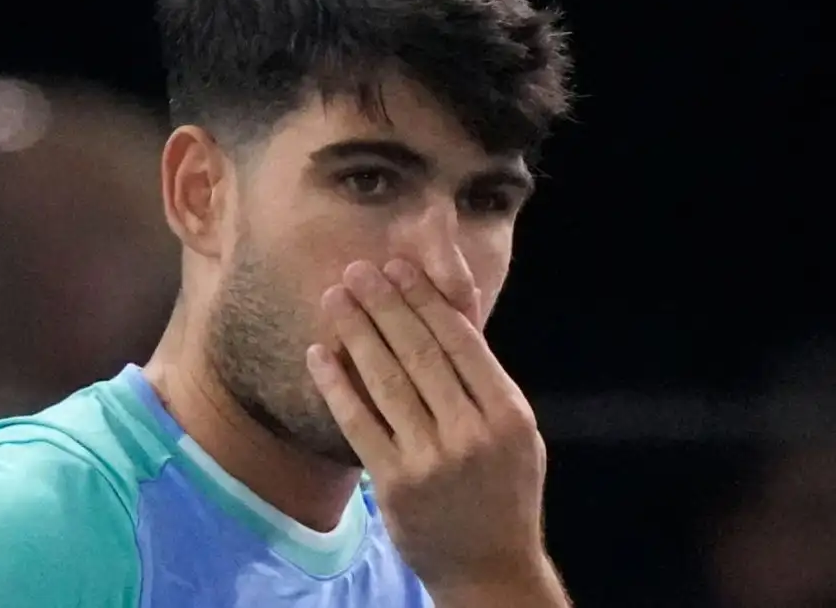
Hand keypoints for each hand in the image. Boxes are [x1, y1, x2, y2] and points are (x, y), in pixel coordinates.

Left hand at [307, 259, 553, 594]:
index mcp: (508, 412)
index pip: (460, 341)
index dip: (425, 300)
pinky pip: (358, 422)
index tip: (398, 268)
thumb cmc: (504, 489)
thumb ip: (485, 375)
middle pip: (420, 353)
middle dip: (384, 305)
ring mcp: (431, 459)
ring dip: (356, 333)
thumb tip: (454, 305)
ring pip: (386, 381)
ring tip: (334, 298)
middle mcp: (471, 432)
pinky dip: (336, 385)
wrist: (490, 568)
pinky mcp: (394, 483)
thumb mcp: (516, 430)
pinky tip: (319, 354)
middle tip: (357, 270)